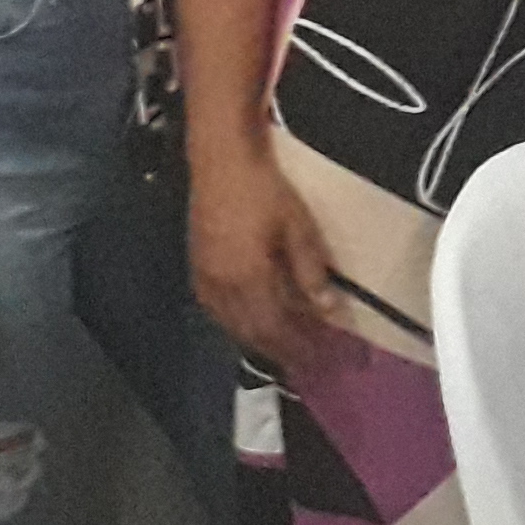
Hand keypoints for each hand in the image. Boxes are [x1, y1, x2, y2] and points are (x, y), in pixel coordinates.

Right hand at [193, 147, 340, 367]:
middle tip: (309, 364)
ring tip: (285, 350)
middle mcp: (222, 287)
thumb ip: (311, 271)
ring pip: (233, 325)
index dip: (301, 348)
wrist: (221, 159)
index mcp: (248, 280)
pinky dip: (238, 325)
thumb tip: (327, 309)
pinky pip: (218, 311)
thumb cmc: (265, 189)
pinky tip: (251, 324)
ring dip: (261, 342)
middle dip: (283, 352)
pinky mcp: (197, 267)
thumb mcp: (298, 228)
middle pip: (254, 333)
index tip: (325, 361)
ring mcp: (206, 278)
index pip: (278, 329)